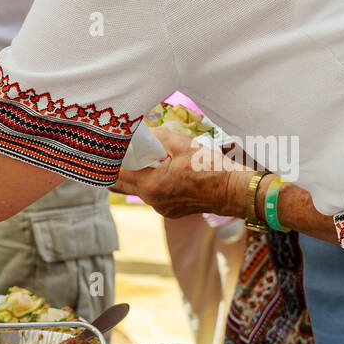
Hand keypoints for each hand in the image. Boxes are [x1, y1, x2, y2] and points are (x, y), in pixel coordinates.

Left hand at [112, 127, 241, 218]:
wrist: (232, 190)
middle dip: (118, 169)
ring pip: (136, 191)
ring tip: (144, 160)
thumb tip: (141, 132)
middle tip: (120, 154)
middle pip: (120, 185)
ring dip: (136, 176)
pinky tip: (164, 172)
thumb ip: (156, 138)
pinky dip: (151, 184)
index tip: (111, 149)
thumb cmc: (210, 166)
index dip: (111, 160)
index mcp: (151, 184)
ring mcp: (160, 208)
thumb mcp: (182, 145)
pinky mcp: (169, 211)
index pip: (117, 173)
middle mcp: (151, 200)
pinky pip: (152, 196)